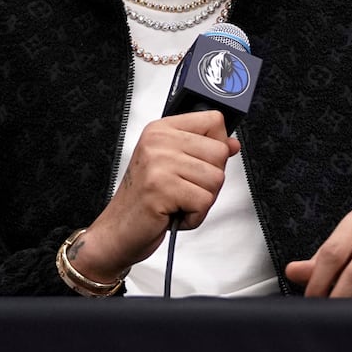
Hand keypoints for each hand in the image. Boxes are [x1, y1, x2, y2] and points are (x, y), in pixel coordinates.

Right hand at [72, 111, 239, 280]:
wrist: (118, 231)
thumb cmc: (145, 200)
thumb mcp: (174, 166)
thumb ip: (203, 151)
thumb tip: (232, 144)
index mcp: (161, 130)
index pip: (214, 120)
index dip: (217, 146)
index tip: (200, 161)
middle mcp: (158, 142)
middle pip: (220, 152)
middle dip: (210, 180)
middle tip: (184, 189)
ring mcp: (158, 164)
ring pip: (216, 179)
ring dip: (202, 200)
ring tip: (178, 201)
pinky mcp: (161, 188)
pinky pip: (204, 201)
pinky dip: (195, 216)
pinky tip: (174, 213)